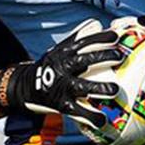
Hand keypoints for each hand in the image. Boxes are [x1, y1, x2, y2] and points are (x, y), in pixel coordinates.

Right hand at [0, 19, 122, 127]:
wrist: (24, 86)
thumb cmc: (51, 66)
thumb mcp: (60, 49)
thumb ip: (79, 38)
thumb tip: (98, 24)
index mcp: (65, 53)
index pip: (83, 42)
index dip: (99, 38)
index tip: (115, 37)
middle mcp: (63, 68)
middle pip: (84, 60)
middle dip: (102, 58)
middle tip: (120, 57)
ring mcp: (63, 86)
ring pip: (82, 87)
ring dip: (99, 88)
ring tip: (115, 90)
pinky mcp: (62, 104)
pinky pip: (78, 111)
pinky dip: (91, 117)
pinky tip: (103, 120)